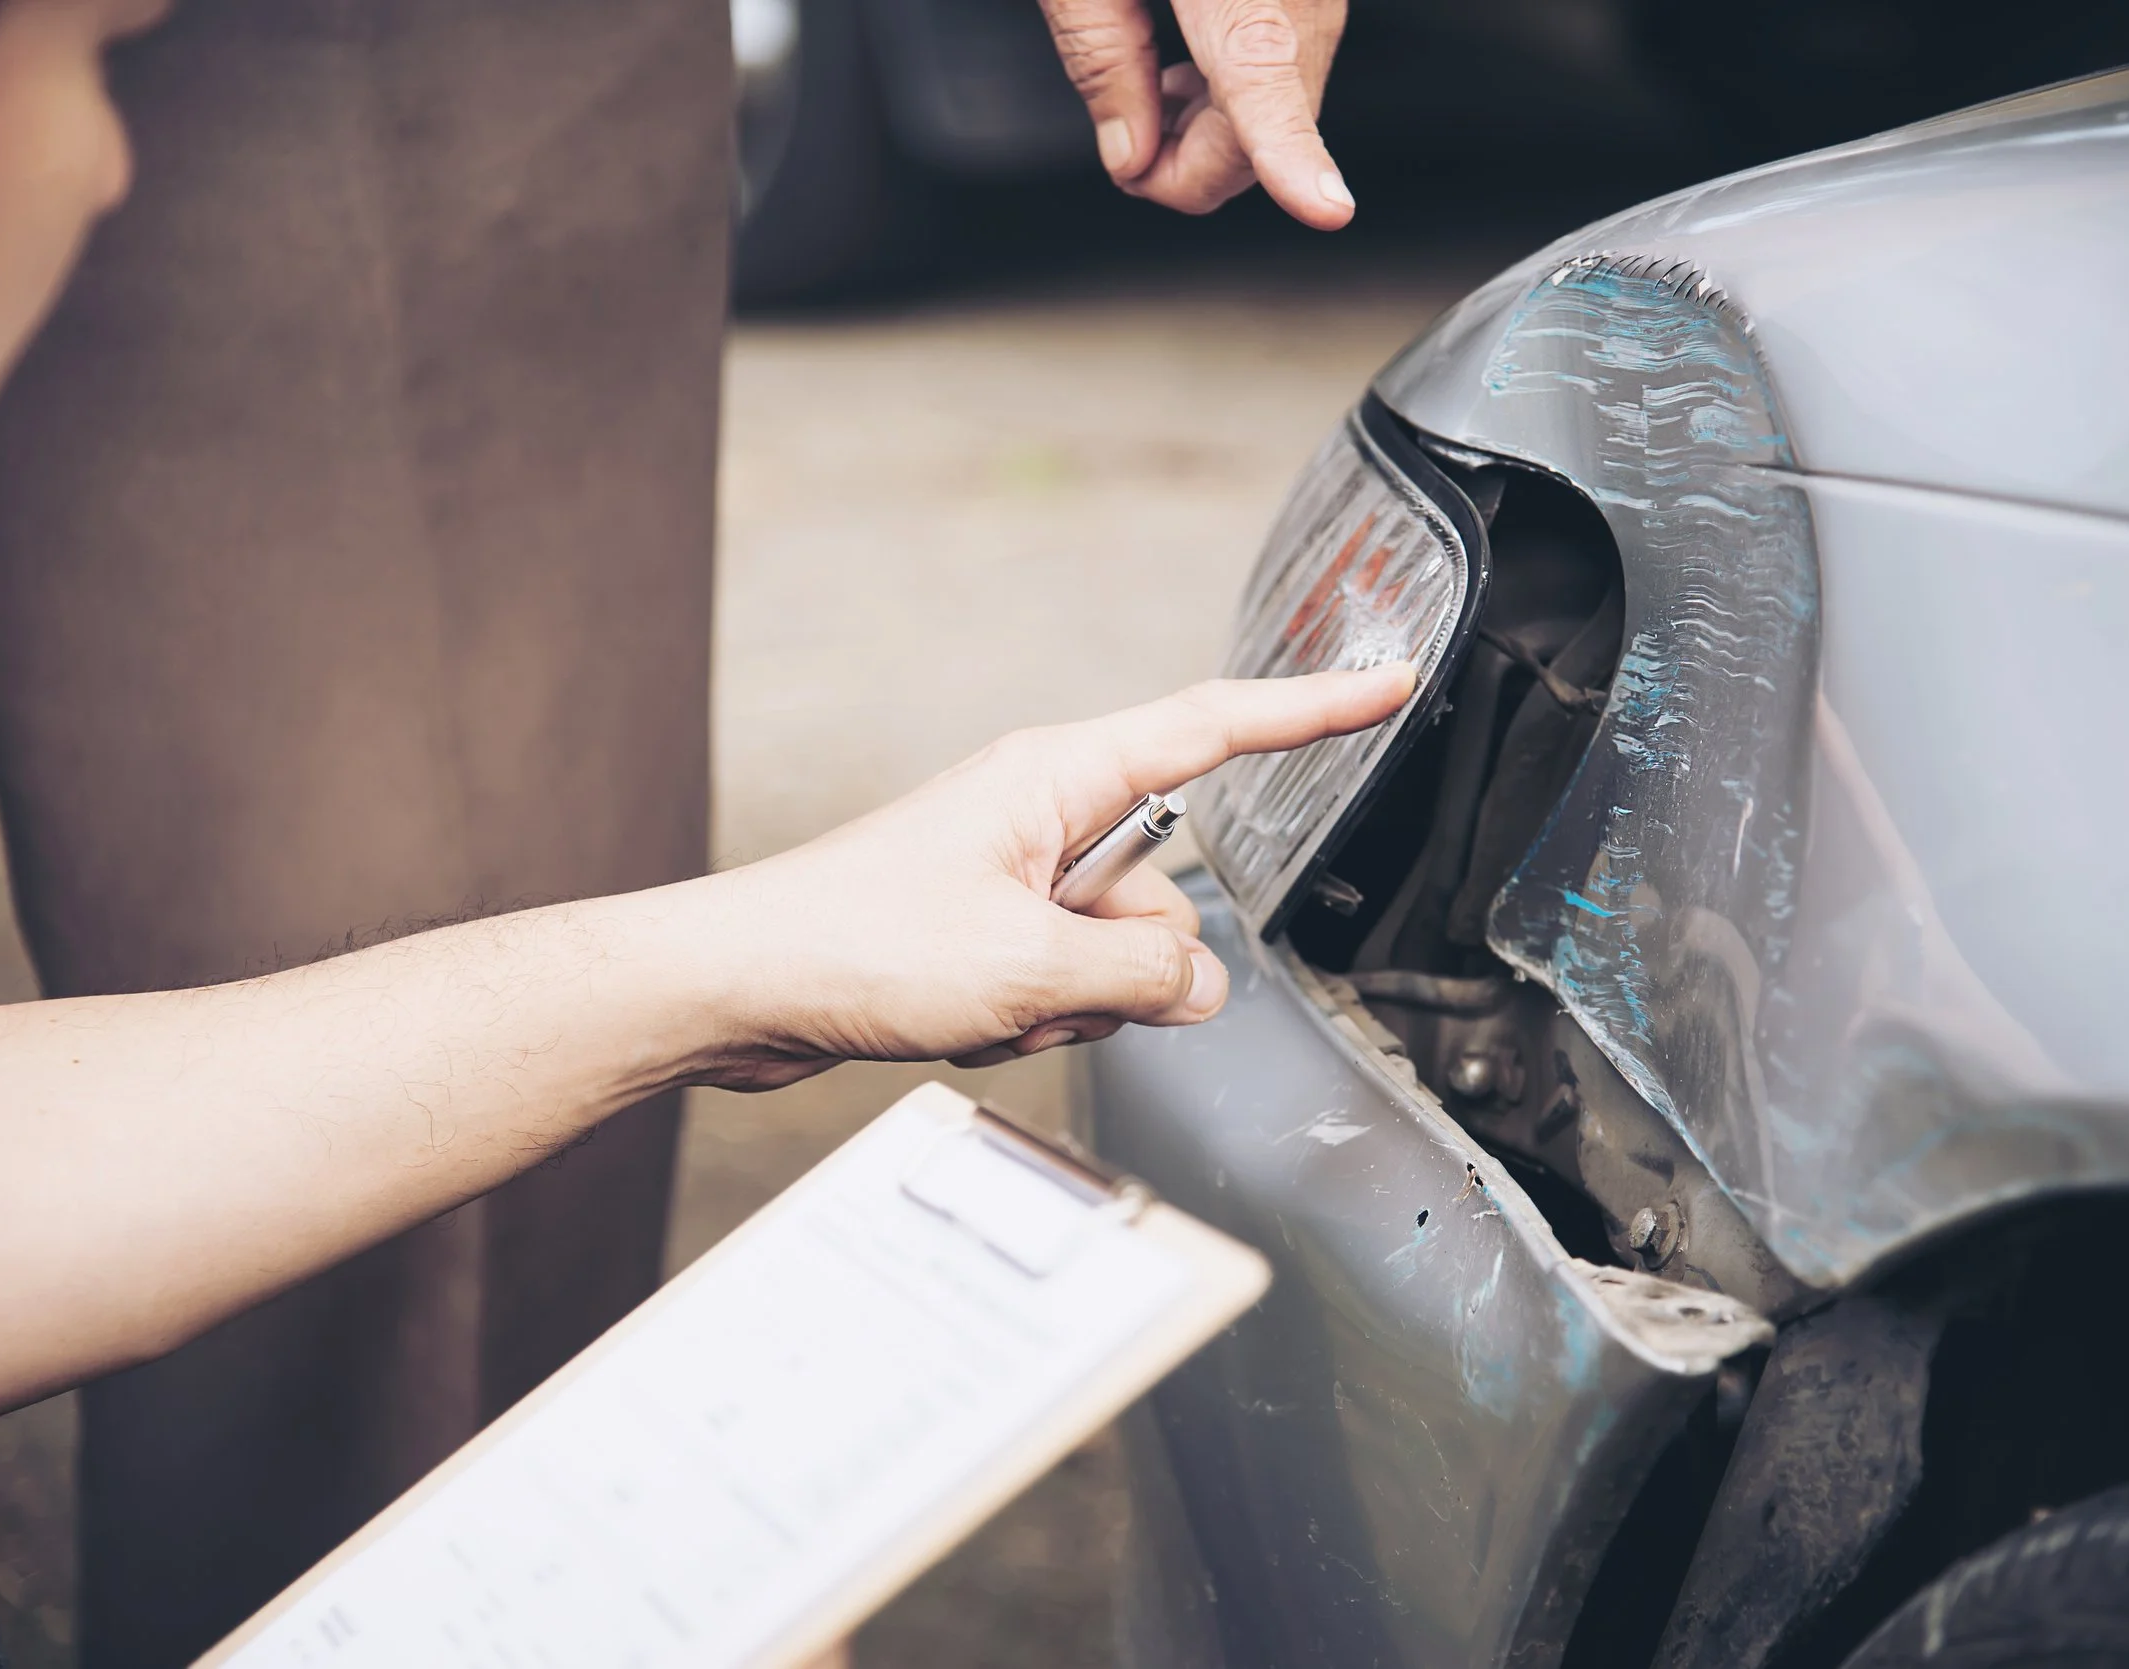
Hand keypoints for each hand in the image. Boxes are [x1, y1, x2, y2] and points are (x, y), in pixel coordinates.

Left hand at [681, 667, 1411, 1087]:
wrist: (740, 987)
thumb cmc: (853, 945)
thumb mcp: (1028, 965)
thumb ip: (1146, 969)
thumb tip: (1203, 980)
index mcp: (1056, 777)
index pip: (1214, 730)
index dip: (1312, 711)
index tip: (1388, 683)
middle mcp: (1040, 813)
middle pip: (1164, 889)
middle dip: (1127, 963)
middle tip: (1042, 986)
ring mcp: (1013, 873)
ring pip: (1115, 952)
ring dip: (1068, 1003)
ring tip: (981, 1006)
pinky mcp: (985, 929)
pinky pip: (1059, 982)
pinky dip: (1025, 1018)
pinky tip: (957, 1022)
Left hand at [1038, 0, 1352, 227]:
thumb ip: (1099, 56)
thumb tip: (1130, 155)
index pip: (1265, 77)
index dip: (1295, 154)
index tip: (1326, 209)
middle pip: (1270, 117)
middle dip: (1194, 165)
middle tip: (1123, 147)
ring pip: (1286, 96)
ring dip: (1215, 127)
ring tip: (1148, 82)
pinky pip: (1291, 57)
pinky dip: (1238, 86)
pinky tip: (1186, 59)